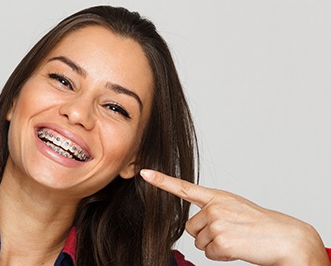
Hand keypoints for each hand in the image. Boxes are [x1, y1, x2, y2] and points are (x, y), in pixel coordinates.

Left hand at [140, 169, 329, 265]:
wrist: (285, 237)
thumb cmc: (260, 224)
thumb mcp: (235, 208)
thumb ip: (213, 210)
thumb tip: (195, 227)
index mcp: (217, 196)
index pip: (184, 188)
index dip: (162, 181)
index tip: (144, 173)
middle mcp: (214, 207)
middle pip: (191, 228)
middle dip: (206, 235)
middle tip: (230, 233)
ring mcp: (217, 223)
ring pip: (199, 242)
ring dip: (215, 246)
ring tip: (237, 239)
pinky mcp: (220, 240)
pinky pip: (209, 254)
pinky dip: (222, 256)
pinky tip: (238, 248)